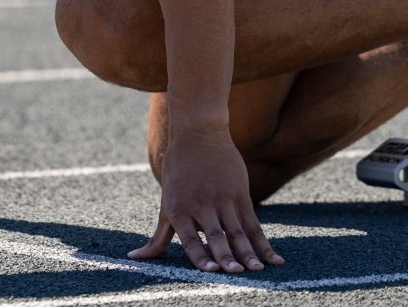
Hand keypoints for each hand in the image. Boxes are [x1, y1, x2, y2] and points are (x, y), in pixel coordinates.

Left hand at [127, 127, 281, 272]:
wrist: (199, 133)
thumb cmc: (178, 172)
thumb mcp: (166, 203)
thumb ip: (158, 236)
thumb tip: (135, 257)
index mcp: (179, 208)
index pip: (190, 238)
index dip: (200, 256)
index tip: (211, 271)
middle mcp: (202, 205)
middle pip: (216, 236)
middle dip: (227, 256)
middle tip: (237, 273)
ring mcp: (223, 199)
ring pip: (237, 231)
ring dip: (248, 253)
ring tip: (256, 270)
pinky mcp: (241, 195)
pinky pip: (253, 224)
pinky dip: (264, 243)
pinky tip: (273, 259)